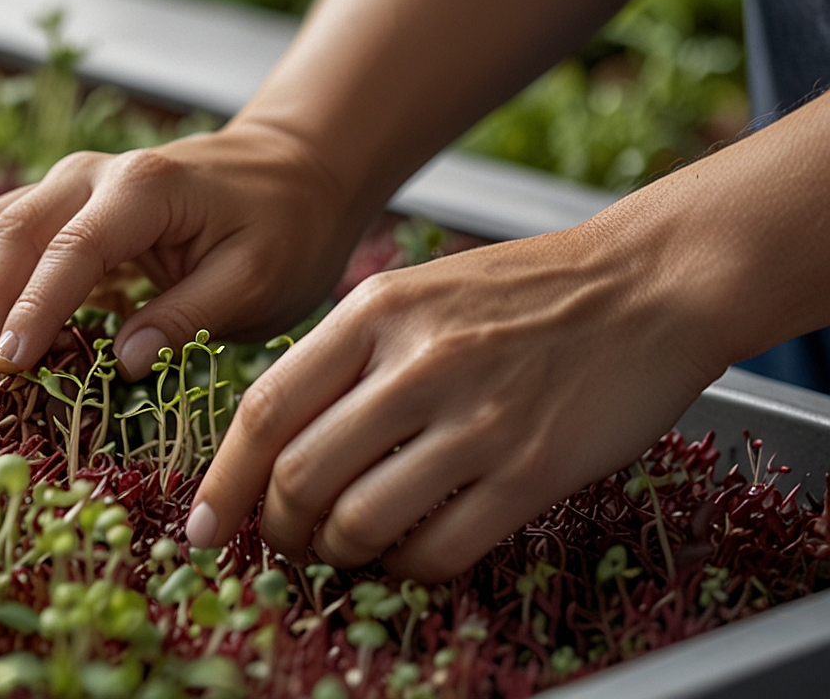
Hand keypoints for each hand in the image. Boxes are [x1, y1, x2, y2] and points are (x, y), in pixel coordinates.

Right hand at [0, 121, 375, 378]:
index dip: (33, 310)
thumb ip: (187, 318)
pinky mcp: (70, 200)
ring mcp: (77, 182)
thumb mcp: (256, 281)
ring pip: (0, 224)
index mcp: (144, 190)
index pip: (71, 253)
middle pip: (17, 232)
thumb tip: (124, 364)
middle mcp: (96, 175)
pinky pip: (9, 229)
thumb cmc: (285, 229)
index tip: (8, 364)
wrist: (297, 171)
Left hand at [184, 222, 728, 581]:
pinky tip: (411, 550)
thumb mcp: (414, 293)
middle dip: (278, 530)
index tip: (203, 525)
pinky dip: (408, 566)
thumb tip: (277, 441)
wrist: (644, 283)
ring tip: (350, 547)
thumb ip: (344, 357)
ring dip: (340, 553)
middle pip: (299, 477)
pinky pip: (439, 548)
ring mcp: (475, 418)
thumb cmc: (522, 291)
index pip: (264, 410)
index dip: (223, 480)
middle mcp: (415, 363)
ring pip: (360, 522)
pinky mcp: (529, 469)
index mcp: (372, 313)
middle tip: (287, 543)